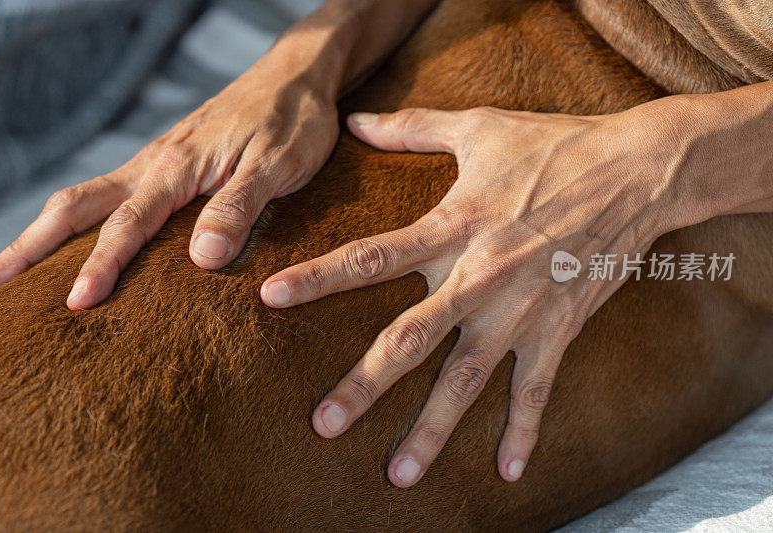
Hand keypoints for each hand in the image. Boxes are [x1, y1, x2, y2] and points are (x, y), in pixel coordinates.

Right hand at [0, 59, 338, 308]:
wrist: (294, 75)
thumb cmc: (292, 120)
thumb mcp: (279, 165)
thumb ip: (240, 207)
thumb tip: (201, 259)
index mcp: (178, 167)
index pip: (128, 224)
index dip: (101, 266)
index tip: (76, 305)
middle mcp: (153, 164)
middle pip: (74, 209)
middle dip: (27, 250)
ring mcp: (153, 163)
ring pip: (82, 200)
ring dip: (39, 237)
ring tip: (5, 273)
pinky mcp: (164, 164)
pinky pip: (107, 195)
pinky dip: (76, 223)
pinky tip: (70, 245)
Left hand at [261, 104, 681, 485]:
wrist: (638, 169)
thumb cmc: (554, 145)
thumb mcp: (479, 128)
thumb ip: (412, 127)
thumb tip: (355, 120)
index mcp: (452, 227)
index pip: (370, 257)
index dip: (317, 277)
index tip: (271, 299)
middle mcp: (478, 277)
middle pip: (408, 340)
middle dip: (364, 386)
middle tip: (322, 426)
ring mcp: (520, 310)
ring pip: (466, 381)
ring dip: (431, 430)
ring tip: (398, 476)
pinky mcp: (559, 328)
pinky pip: (537, 391)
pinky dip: (523, 432)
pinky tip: (506, 473)